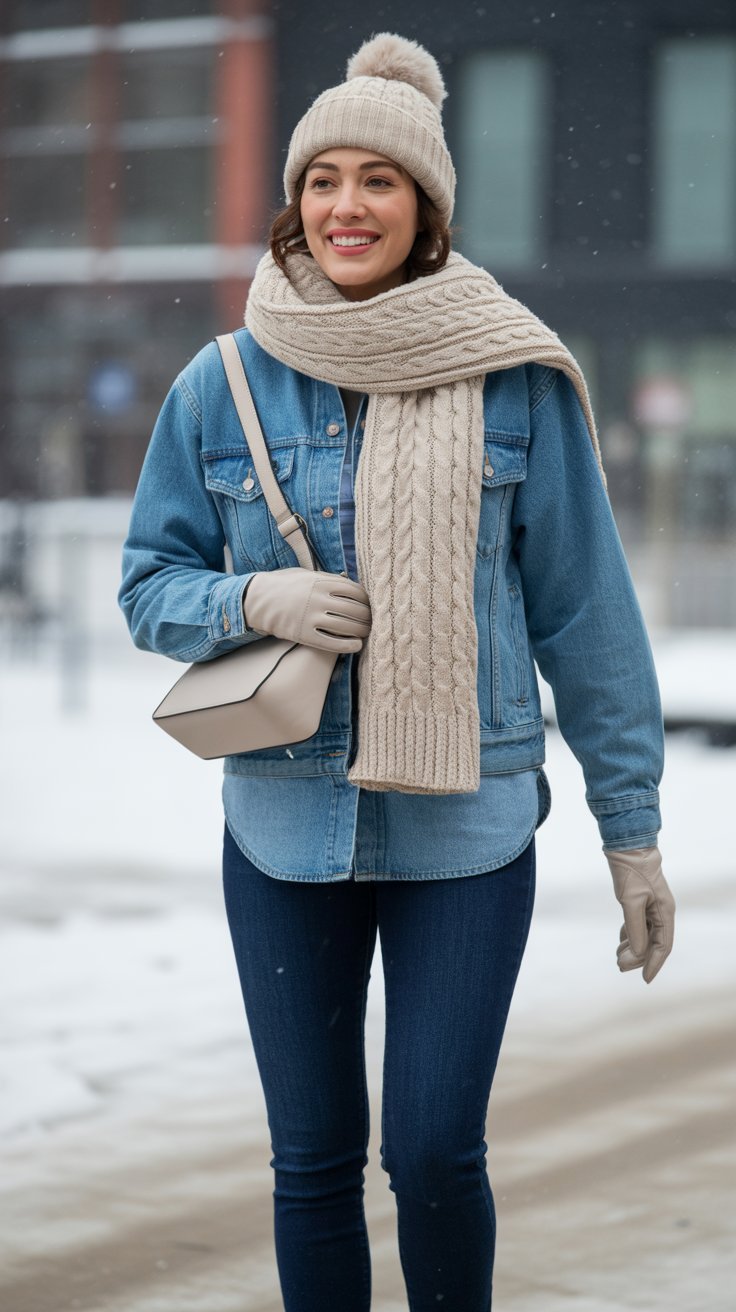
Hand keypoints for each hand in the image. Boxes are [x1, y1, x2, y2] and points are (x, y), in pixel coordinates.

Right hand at [243, 568, 371, 653]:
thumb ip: (328, 578)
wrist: (258, 600)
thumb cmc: (284, 585)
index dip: (367, 600)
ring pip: (347, 626)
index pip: (355, 592)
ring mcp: (311, 617)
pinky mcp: (304, 634)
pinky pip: (332, 642)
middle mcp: (319, 599)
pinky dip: (348, 645)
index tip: (371, 605)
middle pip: (355, 610)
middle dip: (368, 617)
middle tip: (373, 621)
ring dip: (362, 631)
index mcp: (321, 582)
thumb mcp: (306, 574)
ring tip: (366, 632)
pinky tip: (356, 646)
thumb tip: (350, 581)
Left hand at [605, 847, 674, 983]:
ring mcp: (651, 906)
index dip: (654, 963)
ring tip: (617, 958)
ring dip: (632, 948)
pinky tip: (620, 942)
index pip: (663, 945)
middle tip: (619, 966)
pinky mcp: (641, 901)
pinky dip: (629, 935)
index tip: (645, 979)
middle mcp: (661, 911)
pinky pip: (638, 925)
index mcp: (665, 912)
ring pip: (645, 935)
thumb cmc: (631, 871)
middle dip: (638, 957)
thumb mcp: (630, 901)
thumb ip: (635, 928)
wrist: (627, 846)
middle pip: (653, 942)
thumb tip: (637, 953)